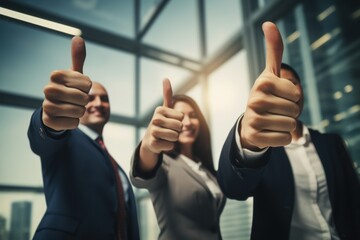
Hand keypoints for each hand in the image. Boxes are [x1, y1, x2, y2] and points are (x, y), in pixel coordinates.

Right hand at [42, 36, 91, 130]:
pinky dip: (75, 122)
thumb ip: (77, 58)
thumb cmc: (69, 89)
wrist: (57, 110)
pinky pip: (72, 123)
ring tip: (74, 108)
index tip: (80, 87)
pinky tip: (68, 118)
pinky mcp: (49, 121)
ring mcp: (47, 105)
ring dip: (80, 112)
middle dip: (84, 100)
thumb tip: (78, 37)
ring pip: (77, 111)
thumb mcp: (75, 75)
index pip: (86, 83)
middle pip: (82, 97)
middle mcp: (48, 89)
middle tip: (78, 100)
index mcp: (56, 75)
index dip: (87, 87)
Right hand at [139, 79, 183, 169]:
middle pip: (180, 126)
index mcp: (159, 110)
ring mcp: (153, 132)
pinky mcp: (152, 144)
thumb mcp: (165, 109)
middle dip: (177, 130)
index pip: (182, 117)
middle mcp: (154, 119)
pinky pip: (170, 146)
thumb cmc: (162, 123)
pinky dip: (168, 146)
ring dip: (173, 139)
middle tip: (168, 130)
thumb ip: (167, 95)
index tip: (170, 121)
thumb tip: (165, 78)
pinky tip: (161, 143)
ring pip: (175, 137)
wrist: (150, 140)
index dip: (179, 121)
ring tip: (165, 137)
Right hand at [240, 22, 300, 149]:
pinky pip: (284, 139)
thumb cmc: (265, 96)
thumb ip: (274, 49)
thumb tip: (268, 22)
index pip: (297, 93)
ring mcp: (253, 119)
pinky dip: (281, 138)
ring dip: (286, 125)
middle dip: (290, 112)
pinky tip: (269, 132)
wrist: (250, 123)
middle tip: (276, 111)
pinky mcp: (255, 136)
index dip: (293, 97)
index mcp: (262, 83)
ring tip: (272, 121)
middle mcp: (255, 100)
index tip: (279, 96)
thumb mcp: (271, 73)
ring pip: (291, 125)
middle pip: (295, 110)